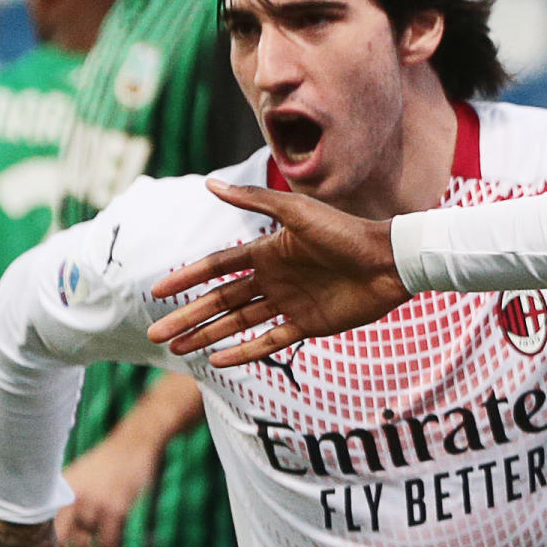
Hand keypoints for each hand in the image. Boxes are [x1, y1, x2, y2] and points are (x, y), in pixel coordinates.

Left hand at [56, 427, 161, 546]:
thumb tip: (46, 527)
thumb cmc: (102, 465)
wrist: (131, 447)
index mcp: (59, 495)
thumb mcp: (75, 477)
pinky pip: (109, 544)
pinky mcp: (117, 510)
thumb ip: (62, 500)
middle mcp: (72, 502)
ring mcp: (94, 506)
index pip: (43, 531)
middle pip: (61, 543)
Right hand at [149, 182, 408, 366]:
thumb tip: (208, 184)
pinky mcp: (310, 325)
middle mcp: (273, 278)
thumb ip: (254, 200)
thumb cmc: (346, 232)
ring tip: (178, 349)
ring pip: (239, 324)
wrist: (390, 261)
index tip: (157, 291)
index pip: (216, 267)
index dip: (187, 278)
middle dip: (188, 317)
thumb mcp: (297, 212)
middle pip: (220, 301)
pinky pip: (271, 341)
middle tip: (157, 334)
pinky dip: (246, 352)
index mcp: (267, 251)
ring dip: (208, 336)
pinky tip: (219, 362)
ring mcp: (290, 303)